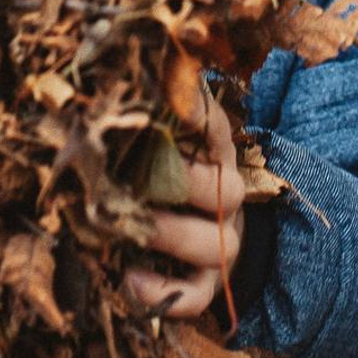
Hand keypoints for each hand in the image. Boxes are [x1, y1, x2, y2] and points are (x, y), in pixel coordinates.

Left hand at [125, 90, 245, 321]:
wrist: (209, 239)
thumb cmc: (174, 177)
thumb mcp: (172, 141)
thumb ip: (159, 108)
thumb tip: (137, 61)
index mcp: (217, 154)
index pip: (214, 129)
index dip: (196, 113)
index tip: (171, 101)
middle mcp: (228, 198)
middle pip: (220, 188)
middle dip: (180, 181)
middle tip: (134, 173)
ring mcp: (222, 244)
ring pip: (212, 243)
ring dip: (169, 233)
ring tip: (129, 225)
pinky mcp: (207, 287)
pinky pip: (195, 296)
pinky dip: (163, 292)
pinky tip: (129, 279)